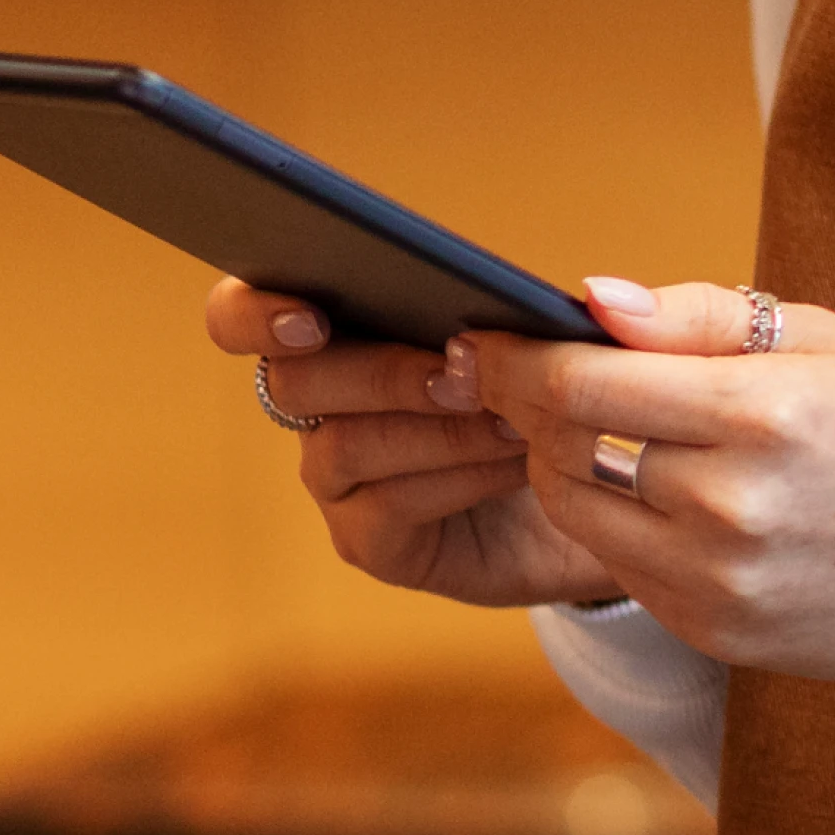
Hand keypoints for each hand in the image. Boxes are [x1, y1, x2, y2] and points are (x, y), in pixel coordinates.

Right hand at [207, 276, 620, 611]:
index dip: (254, 313)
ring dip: (437, 429)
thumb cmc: (553, 391)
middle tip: (462, 372)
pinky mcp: (367, 540)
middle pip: (291, 381)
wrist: (594, 488)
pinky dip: (459, 477)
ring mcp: (335, 479)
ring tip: (517, 420)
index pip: (239, 316)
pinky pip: (387, 506)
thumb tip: (554, 293)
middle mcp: (318, 405)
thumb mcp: (540, 329)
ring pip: (345, 446)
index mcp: (335, 330)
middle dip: (380, 373)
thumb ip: (520, 301)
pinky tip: (517, 463)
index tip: (311, 320)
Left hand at [444, 277, 834, 681]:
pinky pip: (620, 568)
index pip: (580, 385)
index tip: (478, 342)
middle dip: (532, 412)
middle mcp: (730, 506)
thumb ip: (697, 318)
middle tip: (538, 384)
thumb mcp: (825, 341)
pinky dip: (616, 526)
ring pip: (577, 515)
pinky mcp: (714, 630)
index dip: (511, 362)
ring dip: (564, 469)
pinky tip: (655, 497)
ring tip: (597, 434)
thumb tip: (588, 299)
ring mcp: (718, 580)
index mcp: (759, 415)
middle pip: (562, 451)